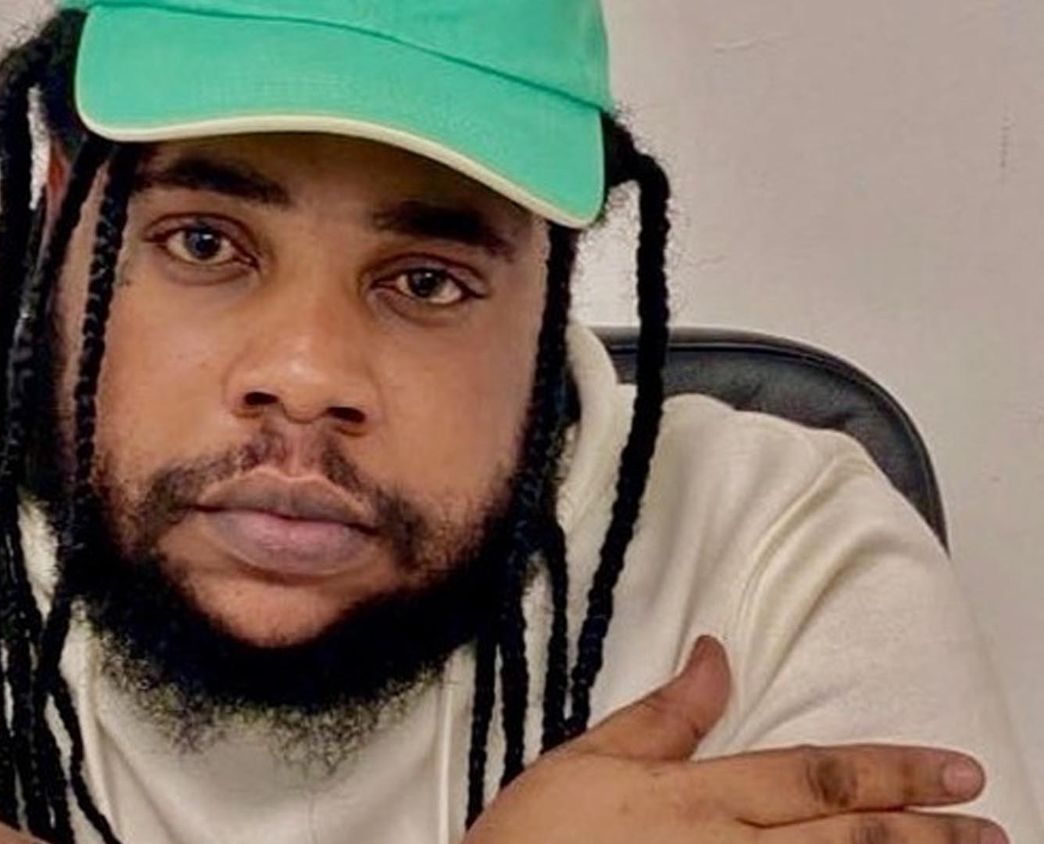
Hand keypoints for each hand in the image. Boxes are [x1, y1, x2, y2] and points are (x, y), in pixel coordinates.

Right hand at [465, 637, 1007, 842]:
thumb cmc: (535, 840)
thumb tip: (718, 651)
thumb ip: (665, 716)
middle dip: (927, 831)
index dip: (893, 771)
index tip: (956, 769)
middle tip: (991, 825)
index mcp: (700, 799)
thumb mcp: (589, 762)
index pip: (817, 777)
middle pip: (849, 839)